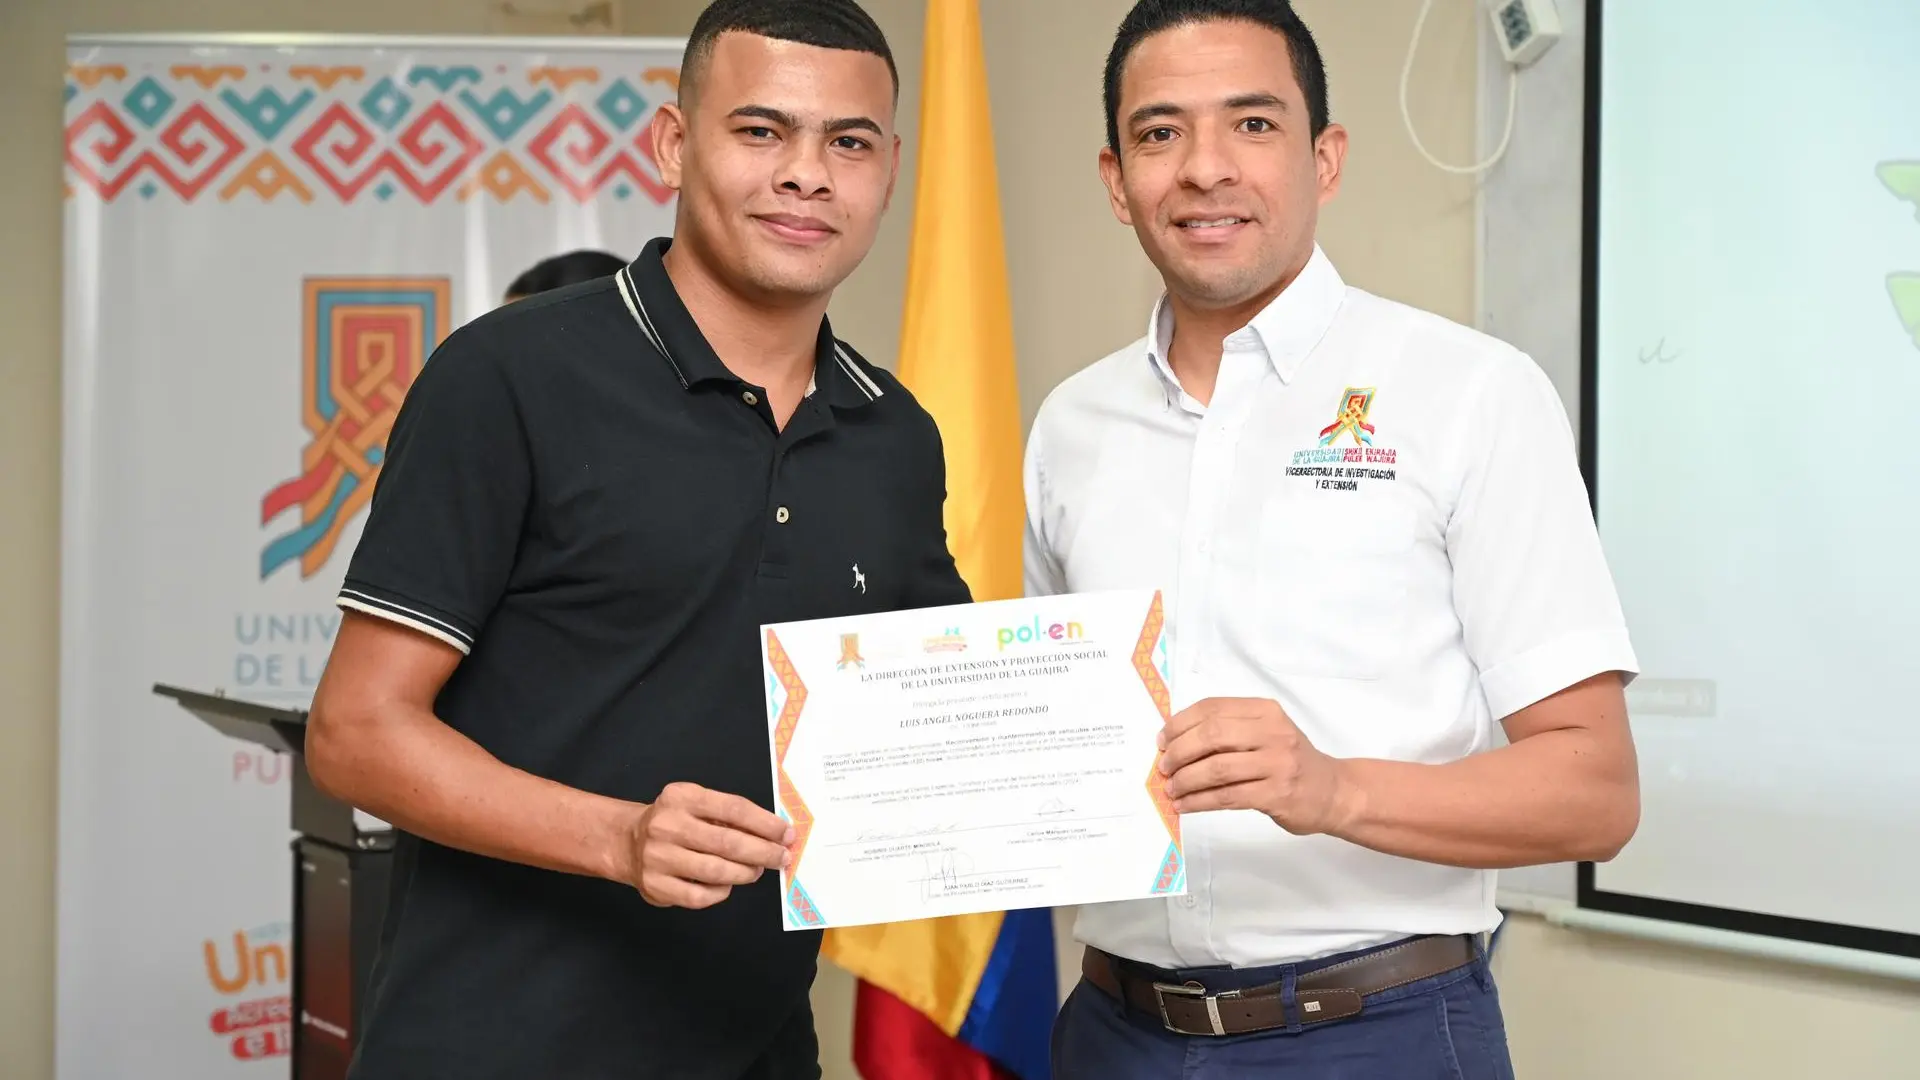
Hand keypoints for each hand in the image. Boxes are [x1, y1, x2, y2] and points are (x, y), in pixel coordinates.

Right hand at [621, 782, 793, 908]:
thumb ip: (729, 815)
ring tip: (756, 870)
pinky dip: (721, 892)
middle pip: (728, 842)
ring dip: (745, 873)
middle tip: (782, 858)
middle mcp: (667, 825)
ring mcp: (659, 857)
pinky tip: (728, 885)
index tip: (787, 834)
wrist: (628, 842)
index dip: (766, 823)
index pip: (734, 808)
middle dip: (763, 852)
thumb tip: (775, 833)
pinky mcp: (656, 886)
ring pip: (716, 871)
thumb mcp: (696, 804)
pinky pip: (700, 896)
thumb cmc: (676, 821)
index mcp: (683, 797)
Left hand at [1158, 697, 1354, 835]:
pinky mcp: (1276, 795)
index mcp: (1265, 711)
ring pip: (1216, 768)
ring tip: (1171, 789)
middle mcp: (1273, 732)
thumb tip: (1175, 742)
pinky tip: (1185, 806)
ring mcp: (1277, 764)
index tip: (1162, 741)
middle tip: (1164, 768)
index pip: (1212, 708)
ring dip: (1185, 780)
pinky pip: (1226, 797)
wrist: (1333, 792)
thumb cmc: (1290, 761)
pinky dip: (1199, 801)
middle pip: (1211, 736)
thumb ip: (1230, 731)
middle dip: (1179, 752)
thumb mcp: (1266, 732)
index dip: (1180, 724)